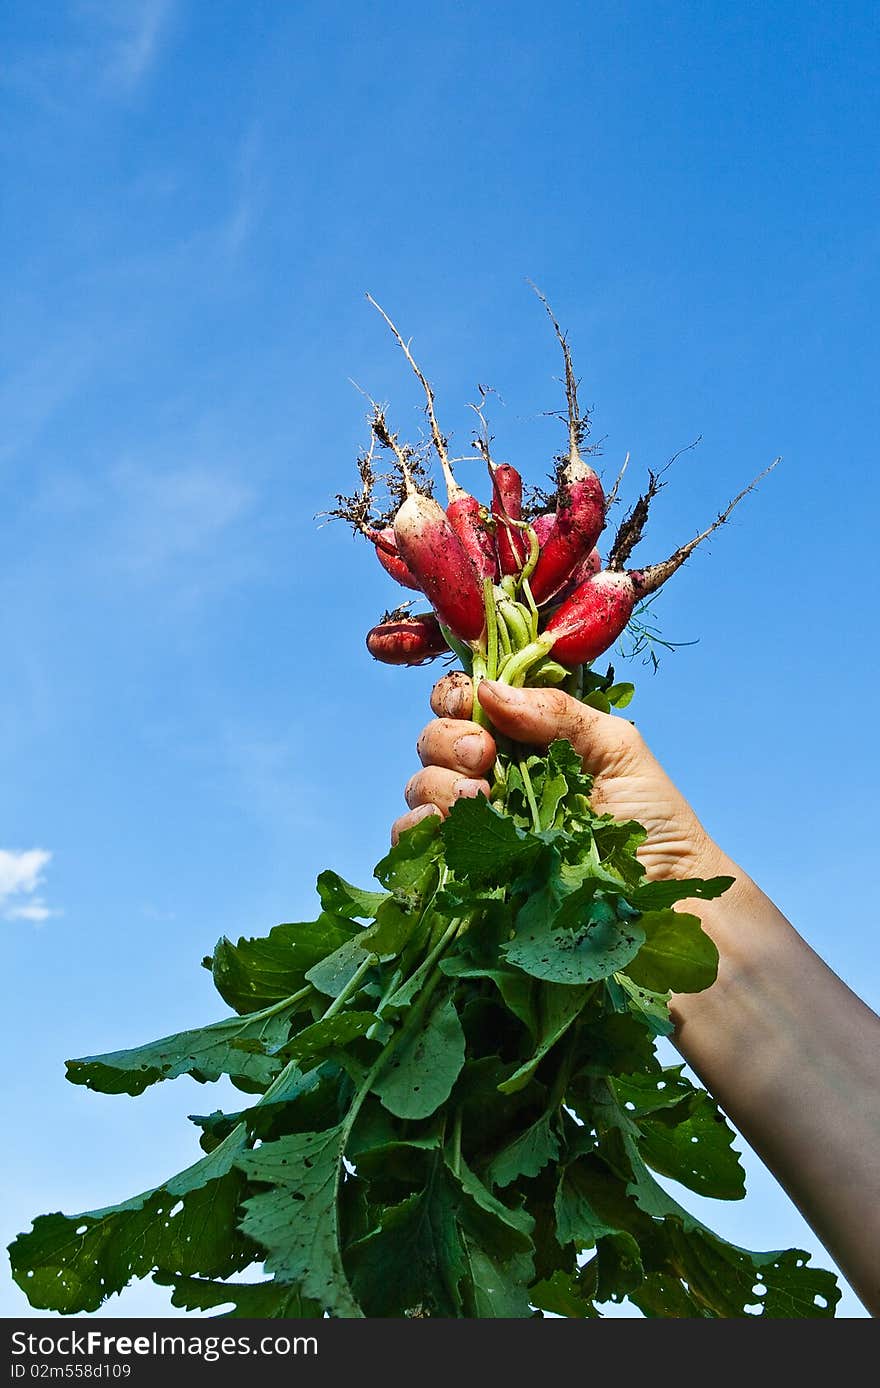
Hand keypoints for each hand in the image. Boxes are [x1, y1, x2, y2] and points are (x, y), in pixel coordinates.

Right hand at [393, 672, 730, 884]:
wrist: (664, 900)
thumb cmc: (652, 820)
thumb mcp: (616, 748)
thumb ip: (556, 712)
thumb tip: (488, 688)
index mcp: (524, 738)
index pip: (467, 703)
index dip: (460, 698)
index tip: (478, 712)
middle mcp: (493, 776)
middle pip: (435, 741)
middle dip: (450, 741)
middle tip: (485, 758)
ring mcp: (478, 825)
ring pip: (421, 787)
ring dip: (437, 785)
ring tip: (481, 799)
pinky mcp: (469, 872)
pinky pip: (416, 845)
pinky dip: (414, 830)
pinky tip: (443, 828)